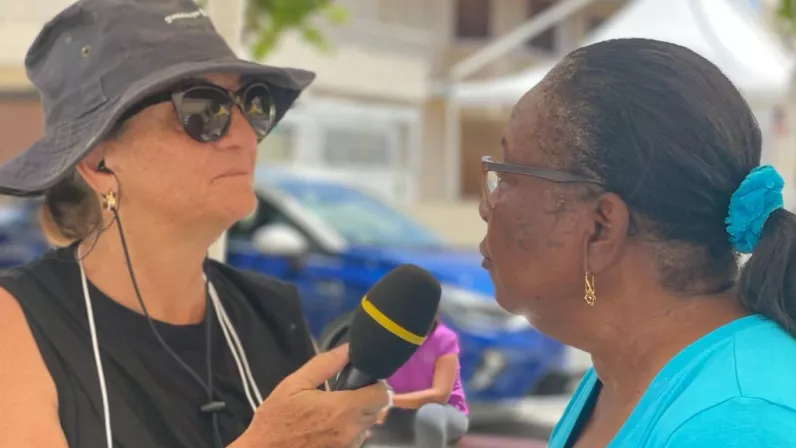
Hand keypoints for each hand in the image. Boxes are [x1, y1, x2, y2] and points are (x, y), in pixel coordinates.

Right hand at [233, 345, 388, 447]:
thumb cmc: (276, 419)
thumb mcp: (294, 385)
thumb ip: (324, 364)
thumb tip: (348, 348)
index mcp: (343, 409)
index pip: (382, 395)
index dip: (375, 385)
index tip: (362, 380)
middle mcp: (352, 431)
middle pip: (376, 410)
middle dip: (366, 399)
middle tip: (345, 394)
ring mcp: (348, 446)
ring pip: (366, 426)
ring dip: (357, 417)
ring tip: (332, 412)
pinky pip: (354, 440)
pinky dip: (347, 432)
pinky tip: (327, 427)